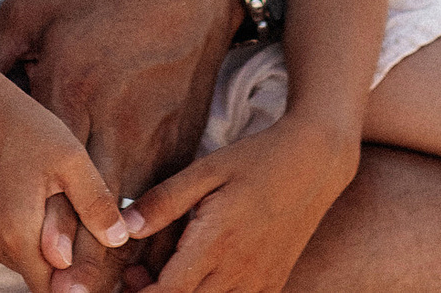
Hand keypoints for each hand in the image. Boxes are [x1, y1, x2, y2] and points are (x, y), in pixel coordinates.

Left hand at [0, 0, 241, 291]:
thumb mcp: (34, 9)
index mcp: (70, 94)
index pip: (52, 180)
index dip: (42, 230)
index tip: (32, 264)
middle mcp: (113, 125)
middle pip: (95, 215)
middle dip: (78, 263)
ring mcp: (153, 138)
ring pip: (132, 220)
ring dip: (111, 258)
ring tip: (92, 288)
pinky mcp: (182, 143)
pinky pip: (162, 204)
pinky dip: (145, 233)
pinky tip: (129, 256)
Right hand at [0, 63, 132, 292]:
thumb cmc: (26, 127)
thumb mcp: (71, 159)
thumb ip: (95, 205)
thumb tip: (118, 240)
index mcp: (16, 232)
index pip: (51, 288)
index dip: (74, 280)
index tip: (89, 263)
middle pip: (36, 274)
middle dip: (58, 256)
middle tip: (68, 213)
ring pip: (18, 260)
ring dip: (36, 243)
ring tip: (43, 197)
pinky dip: (15, 232)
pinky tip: (22, 195)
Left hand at [122, 120, 359, 292]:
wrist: (315, 162)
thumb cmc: (256, 160)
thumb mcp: (205, 170)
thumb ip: (164, 202)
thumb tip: (125, 228)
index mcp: (217, 243)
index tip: (125, 277)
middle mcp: (239, 272)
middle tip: (136, 272)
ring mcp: (259, 283)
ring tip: (166, 273)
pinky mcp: (273, 284)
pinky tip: (199, 274)